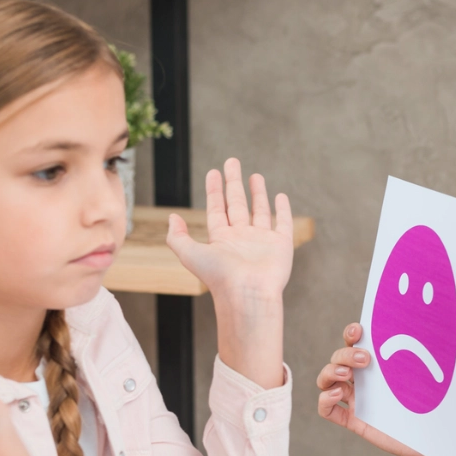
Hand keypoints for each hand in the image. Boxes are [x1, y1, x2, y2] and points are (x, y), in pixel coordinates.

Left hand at [165, 157, 293, 299]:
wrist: (248, 294)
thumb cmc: (220, 277)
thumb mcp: (190, 254)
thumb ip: (177, 237)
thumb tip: (172, 217)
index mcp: (221, 239)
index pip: (217, 209)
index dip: (214, 190)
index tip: (214, 172)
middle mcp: (241, 238)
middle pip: (236, 204)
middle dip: (234, 183)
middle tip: (232, 162)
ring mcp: (262, 241)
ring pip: (259, 211)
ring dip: (257, 193)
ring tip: (255, 176)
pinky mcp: (281, 245)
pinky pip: (283, 223)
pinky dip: (283, 210)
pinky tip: (280, 197)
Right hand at [317, 323, 435, 455]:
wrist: (430, 438)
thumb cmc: (428, 405)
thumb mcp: (426, 379)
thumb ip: (425, 361)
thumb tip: (432, 332)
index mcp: (377, 365)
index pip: (355, 342)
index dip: (351, 333)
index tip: (359, 331)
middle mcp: (363, 380)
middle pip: (338, 359)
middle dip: (345, 355)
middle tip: (366, 360)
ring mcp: (356, 399)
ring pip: (326, 380)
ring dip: (330, 372)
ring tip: (346, 376)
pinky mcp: (353, 420)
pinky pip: (326, 410)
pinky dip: (325, 400)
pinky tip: (337, 395)